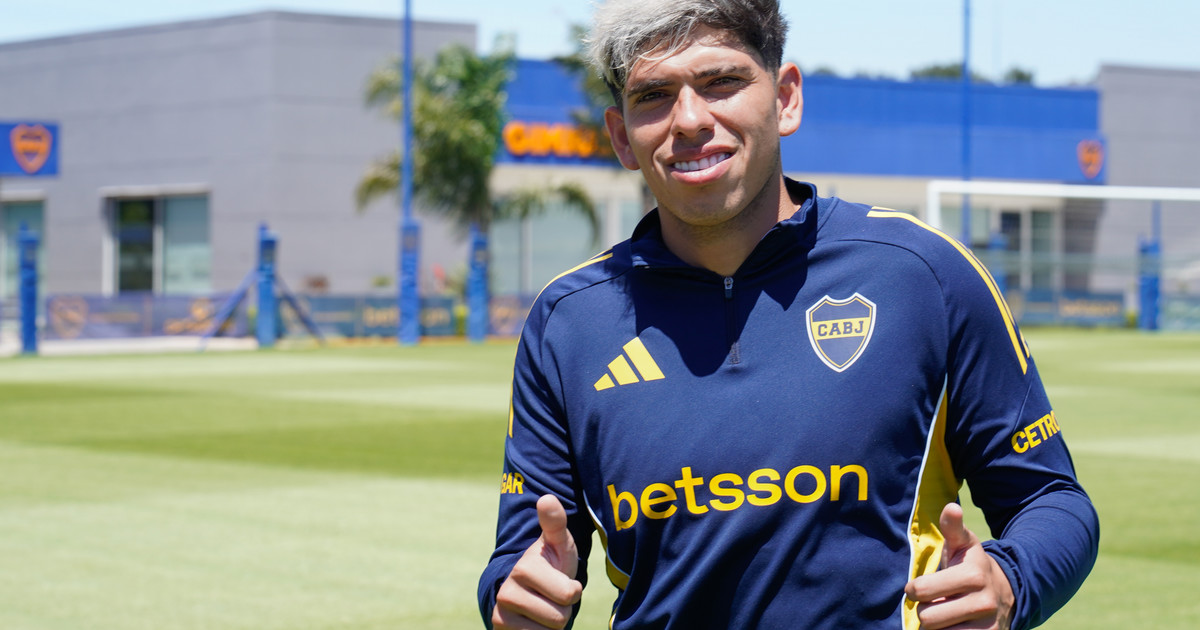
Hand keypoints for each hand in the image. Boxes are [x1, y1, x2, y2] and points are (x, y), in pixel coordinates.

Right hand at [492, 495, 582, 629]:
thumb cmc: (549, 564)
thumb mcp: (558, 543)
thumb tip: (547, 499)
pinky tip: (534, 621)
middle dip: (563, 609)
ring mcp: (501, 615)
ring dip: (552, 624)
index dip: (573, 590)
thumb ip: (555, 523)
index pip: (569, 595)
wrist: (525, 588)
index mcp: (524, 569)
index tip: (561, 579)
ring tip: (544, 606)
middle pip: (560, 618)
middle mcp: (507, 593)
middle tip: (552, 595)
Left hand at [905, 503, 1014, 629]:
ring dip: (936, 626)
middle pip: (927, 617)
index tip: (918, 587)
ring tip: (945, 614)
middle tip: (934, 602)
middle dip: (925, 610)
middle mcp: (982, 602)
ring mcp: (987, 626)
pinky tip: (953, 625)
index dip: (913, 590)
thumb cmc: (971, 565)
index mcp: (973, 575)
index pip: (921, 591)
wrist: (1005, 592)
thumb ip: (952, 528)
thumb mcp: (963, 544)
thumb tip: (951, 508)